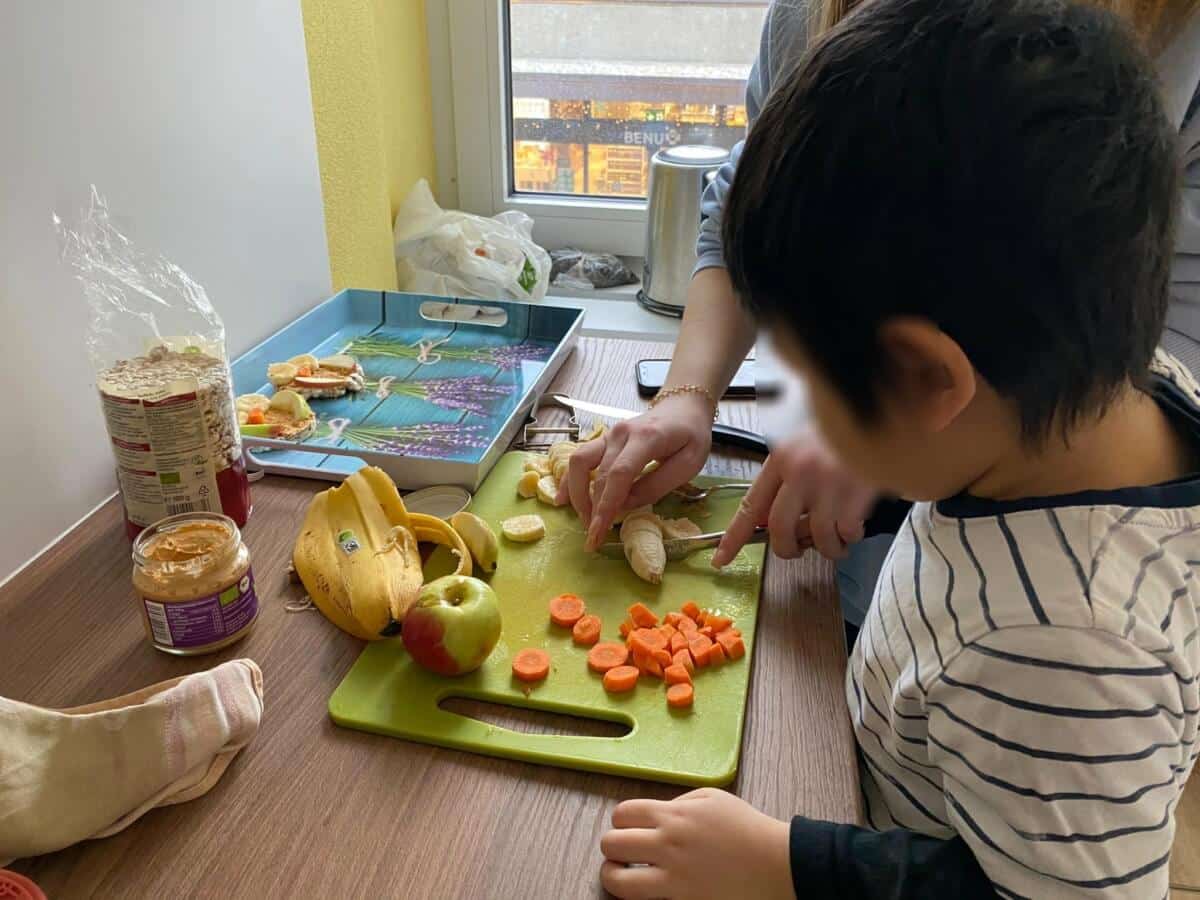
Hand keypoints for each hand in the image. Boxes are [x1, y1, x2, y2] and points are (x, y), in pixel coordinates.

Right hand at [559, 392, 713, 550]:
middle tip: (593, 538)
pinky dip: (569, 480)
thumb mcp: (688, 464)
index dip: (607, 506)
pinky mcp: (603, 439)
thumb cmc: (691, 435)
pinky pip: (579, 458)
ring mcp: (609, 434)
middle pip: (597, 474)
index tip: (598, 532)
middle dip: (592, 510)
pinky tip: (563, 499)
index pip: (619, 474)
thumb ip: (656, 485)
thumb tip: (625, 506)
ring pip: (579, 463)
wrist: (683, 407)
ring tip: (585, 520)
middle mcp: (621, 434)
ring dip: (577, 495)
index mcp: (647, 438)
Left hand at [600, 788, 792, 899]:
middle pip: (611, 843)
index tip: (629, 828)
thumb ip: (679, 802)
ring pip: (616, 878)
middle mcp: (667, 843)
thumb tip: (657, 813)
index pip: (623, 813)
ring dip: (612, 874)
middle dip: (612, 846)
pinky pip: (642, 899)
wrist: (774, 862)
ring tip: (622, 873)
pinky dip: (635, 894)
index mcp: (674, 814)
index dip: (621, 821)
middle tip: (623, 852)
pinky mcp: (681, 899)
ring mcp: (672, 875)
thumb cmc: (746, 828)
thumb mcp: (711, 798)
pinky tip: (645, 889)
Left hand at [712, 432, 874, 566]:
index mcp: (781, 459)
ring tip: (835, 543)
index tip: (721, 559)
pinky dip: (849, 538)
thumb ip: (783, 483)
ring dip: (826, 548)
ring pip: (816, 536)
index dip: (734, 537)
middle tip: (798, 550)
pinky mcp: (857, 491)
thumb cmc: (839, 439)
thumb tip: (766, 523)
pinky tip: (853, 528)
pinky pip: (845, 532)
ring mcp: (829, 481)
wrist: (877, 419)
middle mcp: (800, 469)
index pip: (751, 505)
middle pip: (780, 527)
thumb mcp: (802, 450)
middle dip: (787, 549)